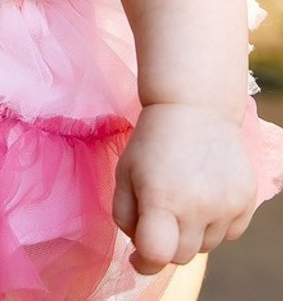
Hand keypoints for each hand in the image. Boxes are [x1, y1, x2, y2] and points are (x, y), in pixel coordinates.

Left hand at [113, 102, 256, 272]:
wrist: (195, 109)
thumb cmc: (152, 141)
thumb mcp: (125, 172)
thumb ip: (125, 215)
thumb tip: (139, 247)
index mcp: (162, 198)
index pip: (156, 255)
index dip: (144, 262)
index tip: (137, 257)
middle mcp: (198, 207)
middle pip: (181, 256)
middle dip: (165, 245)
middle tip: (157, 218)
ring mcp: (227, 206)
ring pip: (205, 247)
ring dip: (190, 234)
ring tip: (181, 198)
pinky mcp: (247, 202)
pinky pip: (228, 235)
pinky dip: (213, 226)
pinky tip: (202, 196)